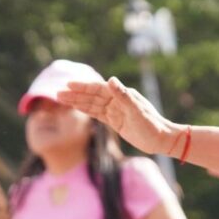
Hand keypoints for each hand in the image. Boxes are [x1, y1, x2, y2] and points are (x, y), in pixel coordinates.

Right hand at [57, 77, 178, 155]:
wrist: (161, 139)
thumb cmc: (151, 125)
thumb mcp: (137, 111)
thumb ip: (123, 95)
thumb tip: (111, 80)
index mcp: (122, 94)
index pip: (98, 88)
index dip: (83, 87)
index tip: (68, 85)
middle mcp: (117, 100)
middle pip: (92, 95)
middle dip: (75, 94)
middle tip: (57, 94)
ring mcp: (115, 110)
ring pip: (92, 104)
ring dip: (77, 102)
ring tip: (61, 99)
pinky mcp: (115, 121)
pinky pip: (97, 113)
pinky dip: (86, 110)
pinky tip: (76, 107)